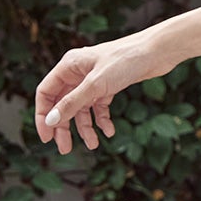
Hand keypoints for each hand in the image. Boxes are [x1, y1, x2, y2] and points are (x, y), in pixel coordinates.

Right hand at [35, 31, 171, 155]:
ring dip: (86, 127)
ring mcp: (94, 80)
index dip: (43, 116)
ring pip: (82, 109)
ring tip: (93, 144)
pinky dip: (103, 120)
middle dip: (64, 127)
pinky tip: (109, 131)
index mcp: (68, 66)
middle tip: (65, 148)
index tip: (46, 138)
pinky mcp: (110, 86)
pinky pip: (100, 107)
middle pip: (63, 104)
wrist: (158, 51)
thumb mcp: (96, 85)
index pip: (46, 93)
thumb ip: (72, 103)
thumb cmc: (126, 59)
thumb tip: (51, 121)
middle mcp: (78, 73)